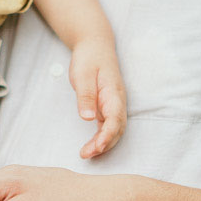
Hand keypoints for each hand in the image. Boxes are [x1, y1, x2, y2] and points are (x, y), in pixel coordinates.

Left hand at [68, 37, 125, 157]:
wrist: (95, 45)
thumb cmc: (89, 58)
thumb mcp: (83, 74)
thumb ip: (86, 96)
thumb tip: (87, 118)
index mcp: (113, 93)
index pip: (115, 119)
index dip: (108, 135)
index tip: (98, 147)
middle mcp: (117, 101)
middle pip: (117, 128)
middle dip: (105, 145)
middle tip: (87, 154)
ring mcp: (113, 105)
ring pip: (114, 129)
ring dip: (103, 144)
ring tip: (86, 154)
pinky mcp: (107, 107)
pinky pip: (108, 126)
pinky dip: (101, 137)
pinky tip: (91, 146)